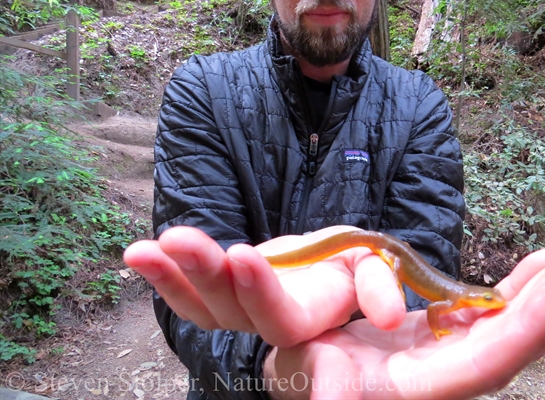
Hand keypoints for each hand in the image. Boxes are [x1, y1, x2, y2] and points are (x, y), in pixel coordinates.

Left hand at [123, 225, 406, 346]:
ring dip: (171, 276)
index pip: (282, 317)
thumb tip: (391, 317)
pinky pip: (188, 294)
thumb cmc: (350, 260)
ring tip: (141, 250)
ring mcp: (240, 309)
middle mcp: (269, 319)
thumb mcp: (369, 261)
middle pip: (231, 311)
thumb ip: (378, 284)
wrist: (326, 263)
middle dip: (204, 272)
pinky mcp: (221, 295)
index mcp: (310, 315)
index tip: (243, 254)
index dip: (261, 291)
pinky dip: (164, 275)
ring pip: (201, 306)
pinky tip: (140, 254)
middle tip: (178, 238)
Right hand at [263, 226, 544, 399]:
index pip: (486, 363)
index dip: (530, 326)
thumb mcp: (298, 357)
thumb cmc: (294, 359)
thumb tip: (346, 378)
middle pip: (514, 338)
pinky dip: (518, 286)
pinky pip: (487, 309)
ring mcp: (446, 350)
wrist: (298, 361)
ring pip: (508, 321)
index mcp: (409, 386)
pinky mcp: (440, 332)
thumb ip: (321, 372)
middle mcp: (440, 374)